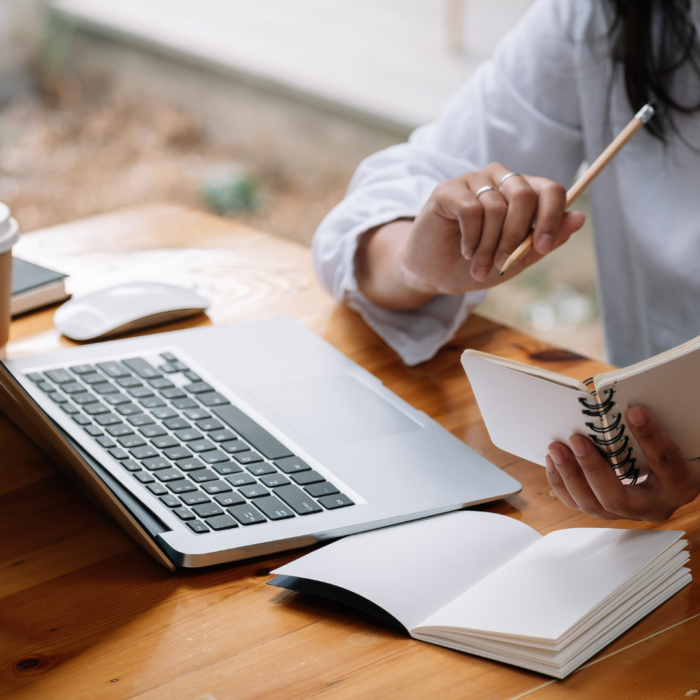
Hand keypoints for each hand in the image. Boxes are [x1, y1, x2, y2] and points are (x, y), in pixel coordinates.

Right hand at [355, 163, 584, 309]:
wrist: (433, 274)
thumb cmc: (475, 264)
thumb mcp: (516, 260)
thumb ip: (545, 241)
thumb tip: (579, 218)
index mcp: (522, 193)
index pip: (550, 189)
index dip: (551, 217)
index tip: (542, 248)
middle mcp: (499, 179)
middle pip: (523, 195)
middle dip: (516, 237)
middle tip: (502, 264)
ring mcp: (472, 180)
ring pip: (496, 207)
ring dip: (489, 246)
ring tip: (478, 265)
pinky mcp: (447, 189)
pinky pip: (471, 210)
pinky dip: (471, 238)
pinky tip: (465, 251)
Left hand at [546, 405, 699, 521]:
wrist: (674, 476)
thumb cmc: (676, 451)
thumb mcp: (675, 438)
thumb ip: (653, 426)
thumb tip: (629, 405)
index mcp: (680, 484)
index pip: (665, 462)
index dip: (649, 437)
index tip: (633, 411)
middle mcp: (655, 505)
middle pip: (618, 498)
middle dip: (592, 469)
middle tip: (576, 439)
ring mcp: (629, 512)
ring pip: (594, 506)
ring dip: (570, 476)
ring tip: (557, 448)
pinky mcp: (607, 510)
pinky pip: (579, 503)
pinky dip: (562, 483)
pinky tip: (553, 462)